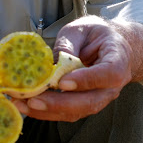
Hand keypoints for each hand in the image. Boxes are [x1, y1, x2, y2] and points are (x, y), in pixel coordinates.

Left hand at [12, 16, 142, 121]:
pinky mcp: (86, 105)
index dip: (86, 80)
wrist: (113, 47)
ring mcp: (100, 98)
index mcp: (118, 60)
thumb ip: (68, 44)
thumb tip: (51, 64)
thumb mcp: (82, 29)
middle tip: (34, 100)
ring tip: (23, 104)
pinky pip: (68, 113)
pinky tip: (27, 106)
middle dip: (60, 103)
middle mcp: (113, 85)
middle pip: (91, 101)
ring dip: (49, 111)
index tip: (63, 83)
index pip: (108, 74)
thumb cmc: (98, 35)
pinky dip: (47, 112)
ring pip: (78, 111)